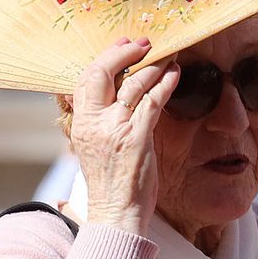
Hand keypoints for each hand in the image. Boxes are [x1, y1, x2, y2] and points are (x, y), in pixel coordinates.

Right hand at [69, 37, 181, 234]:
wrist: (116, 215)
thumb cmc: (109, 187)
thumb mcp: (93, 150)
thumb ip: (98, 124)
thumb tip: (108, 104)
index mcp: (82, 124)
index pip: (85, 79)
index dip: (104, 59)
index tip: (120, 47)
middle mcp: (94, 122)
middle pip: (103, 72)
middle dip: (124, 52)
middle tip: (143, 43)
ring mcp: (115, 129)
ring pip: (133, 83)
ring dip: (153, 66)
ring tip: (168, 56)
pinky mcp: (137, 138)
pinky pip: (153, 101)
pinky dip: (166, 83)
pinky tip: (175, 74)